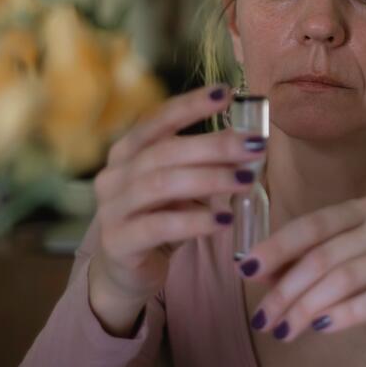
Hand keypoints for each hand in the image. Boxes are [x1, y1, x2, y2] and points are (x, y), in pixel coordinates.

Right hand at [88, 84, 265, 334]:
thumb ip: (202, 166)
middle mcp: (114, 175)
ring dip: (209, 180)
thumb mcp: (178, 187)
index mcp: (127, 152)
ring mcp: (111, 209)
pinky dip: (194, 221)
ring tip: (246, 180)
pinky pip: (159, 226)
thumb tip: (250, 146)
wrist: (124, 272)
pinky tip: (223, 220)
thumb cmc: (158, 219)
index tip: (226, 94)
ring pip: (161, 185)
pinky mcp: (118, 243)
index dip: (190, 105)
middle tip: (254, 145)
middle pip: (165, 151)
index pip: (157, 120)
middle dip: (214, 146)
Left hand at [238, 194, 365, 362]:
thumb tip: (249, 267)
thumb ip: (298, 265)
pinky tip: (322, 329)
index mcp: (365, 208)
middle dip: (287, 290)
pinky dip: (346, 314)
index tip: (245, 270)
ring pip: (347, 277)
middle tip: (262, 320)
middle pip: (326, 255)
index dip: (276, 247)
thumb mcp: (335, 270)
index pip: (313, 224)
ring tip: (284, 331)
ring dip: (308, 307)